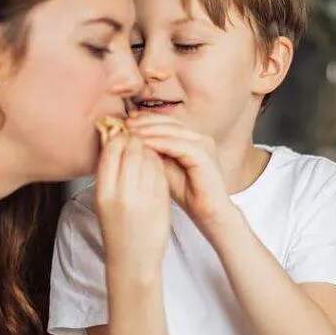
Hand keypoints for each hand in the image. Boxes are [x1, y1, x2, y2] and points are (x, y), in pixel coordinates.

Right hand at [94, 133, 170, 276]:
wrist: (133, 260)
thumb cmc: (117, 229)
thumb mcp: (104, 202)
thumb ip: (110, 174)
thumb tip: (114, 140)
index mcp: (103, 193)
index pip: (111, 151)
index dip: (119, 138)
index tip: (123, 136)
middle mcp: (122, 194)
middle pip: (132, 150)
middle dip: (137, 141)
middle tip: (139, 140)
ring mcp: (143, 198)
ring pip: (150, 159)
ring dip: (150, 150)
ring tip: (148, 153)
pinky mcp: (161, 203)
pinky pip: (162, 173)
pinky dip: (160, 164)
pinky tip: (157, 167)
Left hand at [125, 114, 233, 229]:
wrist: (209, 214)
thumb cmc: (188, 195)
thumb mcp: (165, 169)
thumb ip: (154, 154)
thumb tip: (132, 141)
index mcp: (193, 140)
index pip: (167, 122)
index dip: (146, 120)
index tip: (126, 122)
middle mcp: (200, 138)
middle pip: (170, 122)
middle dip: (146, 122)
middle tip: (126, 124)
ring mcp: (204, 145)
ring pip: (173, 131)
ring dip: (149, 130)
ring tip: (130, 133)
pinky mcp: (204, 155)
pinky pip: (178, 145)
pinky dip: (159, 143)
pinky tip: (143, 144)